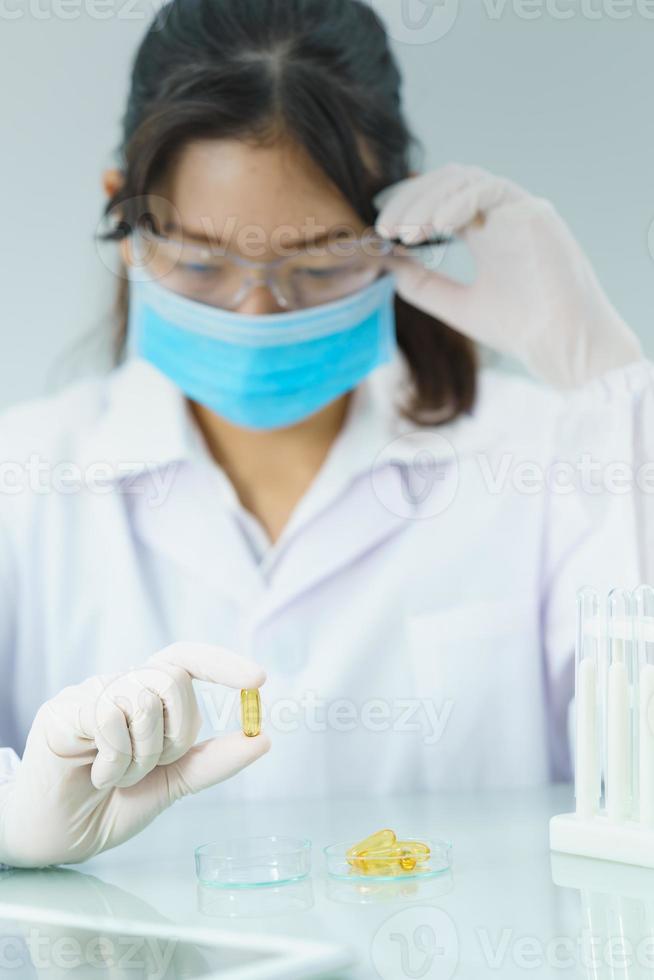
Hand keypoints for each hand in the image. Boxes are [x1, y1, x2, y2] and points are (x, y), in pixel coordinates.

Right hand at [0, 643, 268, 867]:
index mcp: (149, 696)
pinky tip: (95, 775)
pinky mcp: (64, 710)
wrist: (59, 838)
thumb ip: (212, 760)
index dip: (223, 663)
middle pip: (173, 679)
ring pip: (143, 699)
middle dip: (176, 734)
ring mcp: (92, 693)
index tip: (259, 680)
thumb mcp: (172, 783)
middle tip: (152, 767)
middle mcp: (122, 685)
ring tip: (117, 776)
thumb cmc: (110, 804)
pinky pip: (109, 719)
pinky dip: (113, 761)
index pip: (188, 659)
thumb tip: (262, 739)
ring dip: (141, 756)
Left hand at [375, 163, 641, 386]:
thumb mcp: (457, 305)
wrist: (559, 345)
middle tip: (386, 227)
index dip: (408, 204)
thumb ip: (423, 285)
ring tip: (406, 231)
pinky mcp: (532, 212)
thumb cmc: (519, 328)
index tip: (381, 225)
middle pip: (447, 182)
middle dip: (412, 199)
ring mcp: (518, 210)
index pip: (439, 200)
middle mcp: (500, 216)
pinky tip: (435, 227)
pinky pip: (488, 189)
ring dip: (428, 199)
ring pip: (465, 179)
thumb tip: (387, 266)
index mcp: (484, 233)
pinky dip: (456, 203)